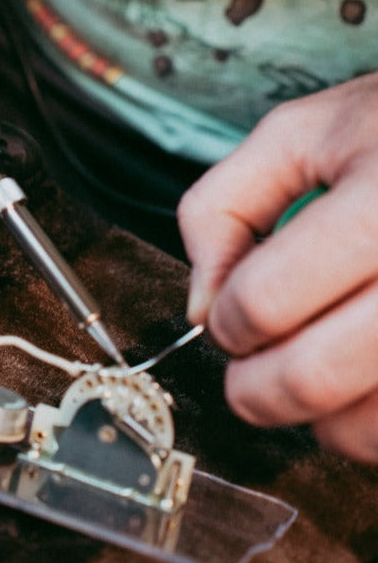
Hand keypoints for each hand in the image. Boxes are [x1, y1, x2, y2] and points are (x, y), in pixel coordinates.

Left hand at [177, 74, 377, 462]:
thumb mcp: (300, 134)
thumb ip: (224, 207)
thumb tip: (201, 307)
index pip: (264, 301)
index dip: (226, 319)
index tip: (229, 313)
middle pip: (313, 377)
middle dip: (254, 388)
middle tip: (249, 368)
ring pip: (366, 428)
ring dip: (315, 417)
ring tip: (311, 368)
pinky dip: (368, 428)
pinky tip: (360, 378)